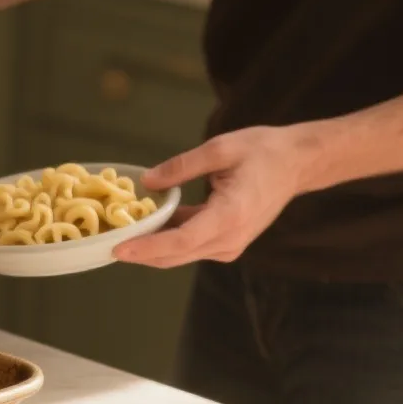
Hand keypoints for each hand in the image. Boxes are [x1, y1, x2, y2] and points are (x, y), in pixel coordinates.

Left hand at [114, 125, 324, 267]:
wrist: (297, 164)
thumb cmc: (263, 151)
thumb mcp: (220, 148)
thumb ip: (181, 167)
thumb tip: (146, 182)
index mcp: (231, 214)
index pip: (181, 241)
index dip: (147, 248)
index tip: (118, 249)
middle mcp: (231, 238)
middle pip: (175, 255)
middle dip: (140, 252)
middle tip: (105, 243)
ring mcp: (231, 245)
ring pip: (181, 255)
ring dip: (151, 248)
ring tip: (119, 235)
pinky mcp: (228, 244)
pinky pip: (191, 247)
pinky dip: (167, 241)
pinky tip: (147, 227)